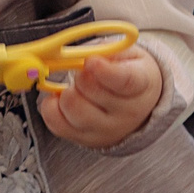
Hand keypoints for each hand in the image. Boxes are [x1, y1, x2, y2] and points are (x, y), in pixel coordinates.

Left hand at [38, 47, 162, 147]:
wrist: (137, 102)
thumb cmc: (127, 71)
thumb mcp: (125, 53)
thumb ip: (105, 53)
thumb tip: (82, 59)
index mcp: (141, 85)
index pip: (124, 81)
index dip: (104, 71)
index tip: (90, 61)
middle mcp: (128, 113)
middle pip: (93, 94)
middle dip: (81, 76)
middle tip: (83, 71)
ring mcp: (107, 130)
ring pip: (74, 112)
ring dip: (66, 94)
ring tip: (74, 87)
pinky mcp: (86, 139)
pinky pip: (58, 125)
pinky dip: (51, 108)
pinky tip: (60, 98)